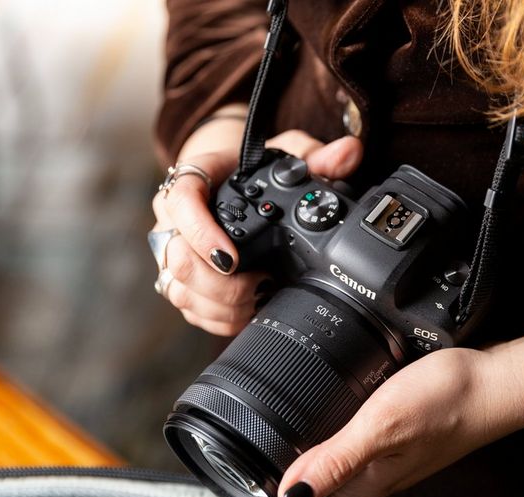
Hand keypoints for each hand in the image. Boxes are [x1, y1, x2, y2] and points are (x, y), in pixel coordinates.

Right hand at [151, 105, 363, 335]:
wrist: (232, 182)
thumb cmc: (254, 169)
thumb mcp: (287, 154)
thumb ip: (316, 155)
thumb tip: (349, 152)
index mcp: (196, 180)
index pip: (180, 201)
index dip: (200, 233)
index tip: (231, 258)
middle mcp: (175, 217)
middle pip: (177, 259)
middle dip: (222, 283)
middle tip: (261, 282)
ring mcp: (174, 251)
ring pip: (179, 288)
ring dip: (223, 303)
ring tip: (260, 295)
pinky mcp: (181, 280)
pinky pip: (190, 308)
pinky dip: (220, 317)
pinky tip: (248, 309)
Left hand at [276, 331, 523, 496]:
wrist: (497, 380)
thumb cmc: (447, 401)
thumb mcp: (380, 427)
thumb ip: (336, 461)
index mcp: (371, 480)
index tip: (255, 488)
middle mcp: (381, 472)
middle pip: (328, 494)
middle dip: (296, 488)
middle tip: (263, 466)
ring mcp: (395, 453)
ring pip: (345, 470)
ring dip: (317, 465)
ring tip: (290, 449)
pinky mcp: (406, 432)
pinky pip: (364, 448)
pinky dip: (342, 442)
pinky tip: (337, 422)